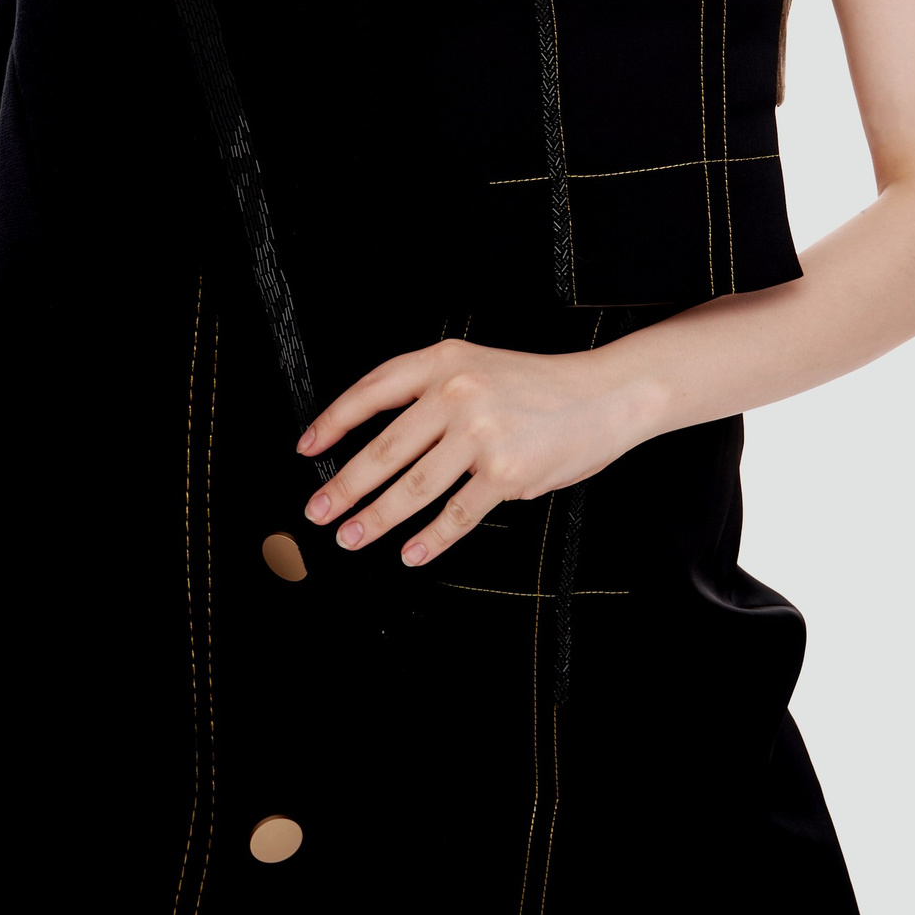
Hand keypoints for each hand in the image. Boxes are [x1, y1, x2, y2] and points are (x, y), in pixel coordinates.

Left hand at [296, 338, 657, 568]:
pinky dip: (430, 540)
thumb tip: (378, 442)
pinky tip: (412, 552)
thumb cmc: (542, 387)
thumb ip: (432, 392)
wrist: (606, 395)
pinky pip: (456, 514)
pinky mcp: (506, 473)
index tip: (308, 450)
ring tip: (352, 537)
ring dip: (376, 519)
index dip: (333, 423)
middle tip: (319, 510)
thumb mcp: (479, 367)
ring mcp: (482, 434)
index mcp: (444, 361)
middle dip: (344, 487)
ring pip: (412, 487)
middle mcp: (457, 393)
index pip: (372, 391)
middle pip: (384, 449)